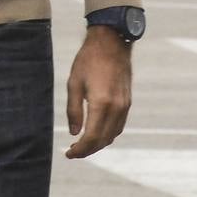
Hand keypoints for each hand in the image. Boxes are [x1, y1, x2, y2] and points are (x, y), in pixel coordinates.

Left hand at [65, 25, 132, 158]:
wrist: (111, 43)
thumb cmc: (88, 60)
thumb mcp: (74, 83)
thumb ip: (74, 110)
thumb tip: (74, 133)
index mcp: (101, 104)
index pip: (92, 137)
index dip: (80, 149)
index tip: (68, 153)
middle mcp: (117, 108)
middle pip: (104, 140)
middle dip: (89, 150)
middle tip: (73, 152)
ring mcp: (125, 106)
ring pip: (113, 134)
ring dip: (99, 143)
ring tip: (83, 144)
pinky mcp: (128, 102)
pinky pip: (119, 125)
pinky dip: (108, 133)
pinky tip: (97, 133)